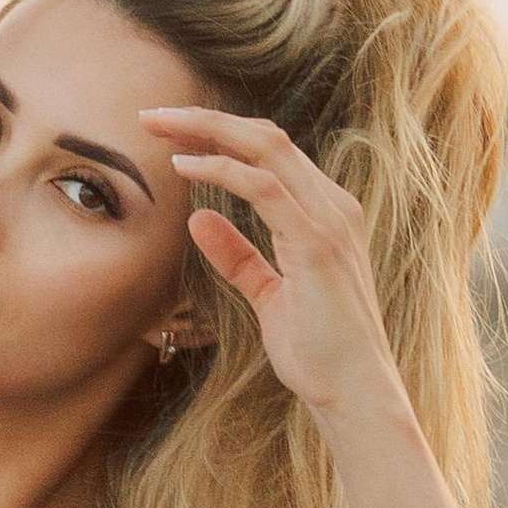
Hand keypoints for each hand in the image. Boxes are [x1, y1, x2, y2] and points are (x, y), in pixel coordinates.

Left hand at [136, 106, 409, 423]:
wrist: (354, 391)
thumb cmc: (318, 351)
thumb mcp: (268, 296)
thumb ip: (238, 257)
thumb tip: (199, 219)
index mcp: (325, 214)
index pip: (271, 154)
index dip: (221, 135)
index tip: (172, 134)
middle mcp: (332, 206)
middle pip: (266, 137)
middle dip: (206, 119)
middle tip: (153, 115)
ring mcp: (329, 220)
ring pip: (264, 149)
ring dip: (206, 130)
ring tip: (159, 127)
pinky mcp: (316, 242)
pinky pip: (263, 187)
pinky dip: (221, 169)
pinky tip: (183, 167)